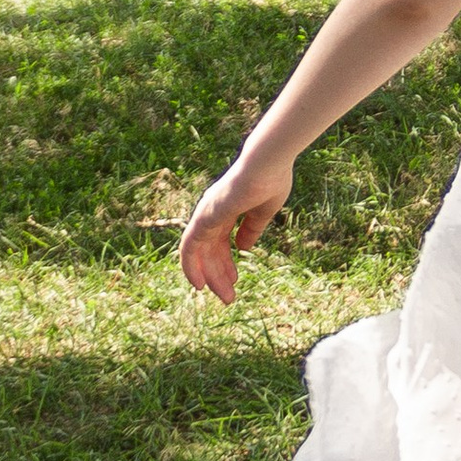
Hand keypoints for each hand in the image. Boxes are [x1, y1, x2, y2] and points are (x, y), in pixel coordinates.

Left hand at [179, 155, 293, 304]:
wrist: (268, 163)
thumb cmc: (272, 179)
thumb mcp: (263, 211)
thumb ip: (252, 228)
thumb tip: (243, 248)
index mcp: (227, 208)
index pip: (221, 240)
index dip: (226, 261)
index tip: (235, 279)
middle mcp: (212, 211)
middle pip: (210, 249)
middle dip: (219, 273)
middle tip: (229, 296)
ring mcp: (206, 214)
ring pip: (200, 253)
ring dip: (209, 276)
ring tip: (225, 296)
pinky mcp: (203, 218)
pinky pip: (189, 248)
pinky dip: (190, 266)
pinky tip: (198, 284)